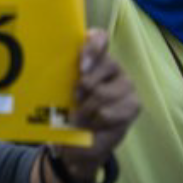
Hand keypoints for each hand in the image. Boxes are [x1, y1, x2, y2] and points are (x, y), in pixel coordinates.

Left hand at [54, 29, 139, 182]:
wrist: (80, 144)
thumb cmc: (67, 110)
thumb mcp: (58, 91)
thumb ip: (60, 75)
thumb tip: (48, 66)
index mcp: (92, 55)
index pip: (100, 38)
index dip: (92, 48)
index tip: (81, 67)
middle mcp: (112, 65)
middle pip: (104, 65)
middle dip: (85, 86)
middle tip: (75, 99)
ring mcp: (126, 83)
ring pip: (103, 92)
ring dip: (86, 110)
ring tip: (80, 117)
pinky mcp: (134, 104)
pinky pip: (109, 112)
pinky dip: (96, 122)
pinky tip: (95, 125)